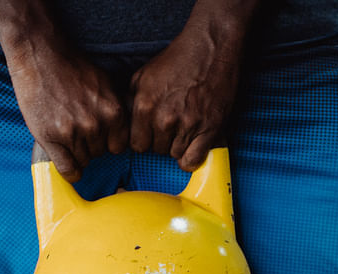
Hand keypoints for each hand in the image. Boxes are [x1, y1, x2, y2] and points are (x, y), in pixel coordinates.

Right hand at [8, 46, 128, 181]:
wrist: (39, 53)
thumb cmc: (72, 68)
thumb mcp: (105, 85)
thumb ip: (116, 112)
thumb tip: (127, 136)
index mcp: (114, 113)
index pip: (117, 148)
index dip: (106, 142)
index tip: (96, 135)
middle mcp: (97, 125)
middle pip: (99, 154)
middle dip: (89, 145)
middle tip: (74, 126)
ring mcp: (74, 132)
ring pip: (83, 161)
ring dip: (75, 152)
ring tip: (63, 129)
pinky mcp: (52, 137)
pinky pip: (68, 170)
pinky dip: (69, 171)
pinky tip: (65, 161)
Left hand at [128, 11, 248, 170]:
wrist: (210, 49)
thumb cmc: (178, 61)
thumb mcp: (144, 75)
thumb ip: (132, 101)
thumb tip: (127, 124)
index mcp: (145, 105)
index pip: (137, 144)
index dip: (145, 139)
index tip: (152, 133)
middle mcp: (164, 119)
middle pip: (156, 151)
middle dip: (162, 141)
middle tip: (172, 126)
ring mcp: (187, 126)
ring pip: (175, 155)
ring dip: (178, 146)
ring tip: (184, 130)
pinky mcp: (208, 131)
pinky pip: (192, 161)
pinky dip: (191, 158)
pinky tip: (192, 147)